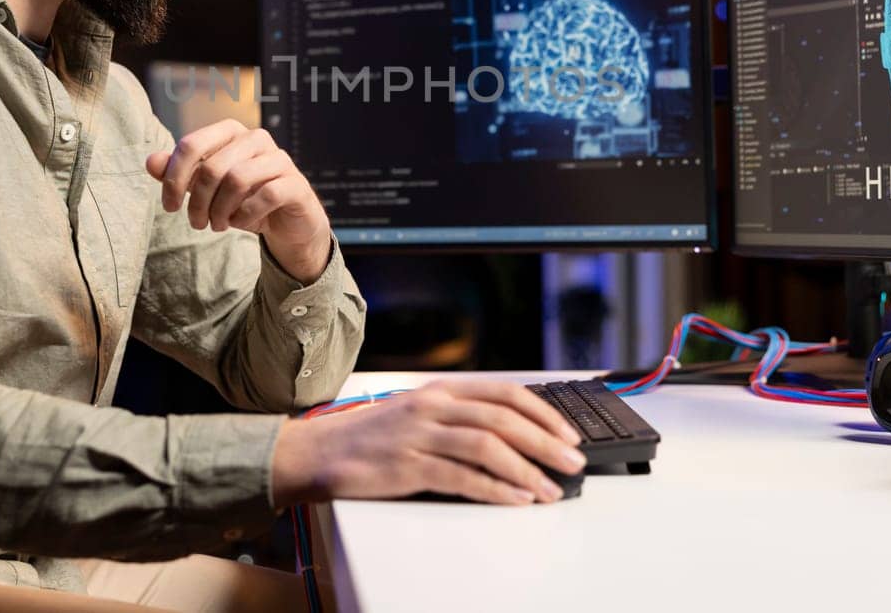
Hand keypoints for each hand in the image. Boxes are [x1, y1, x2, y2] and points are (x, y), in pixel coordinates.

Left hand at [145, 120, 330, 281]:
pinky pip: (264, 195)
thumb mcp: (206, 188)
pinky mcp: (295, 183)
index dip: (173, 178)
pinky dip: (245, 215)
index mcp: (231, 132)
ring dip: (220, 211)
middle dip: (198, 202)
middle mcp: (256, 138)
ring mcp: (279, 159)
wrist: (287, 223)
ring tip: (217, 225)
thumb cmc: (244, 200)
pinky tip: (240, 223)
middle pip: (212, 167)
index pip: (192, 145)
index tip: (170, 206)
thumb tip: (151, 162)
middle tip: (197, 223)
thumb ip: (180, 173)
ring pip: (237, 179)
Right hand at [270, 380, 587, 505]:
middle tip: (573, 461)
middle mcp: (433, 407)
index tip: (568, 432)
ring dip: (527, 469)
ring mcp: (420, 435)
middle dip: (546, 441)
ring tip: (551, 487)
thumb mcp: (416, 413)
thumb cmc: (370, 436)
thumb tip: (510, 435)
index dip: (543, 412)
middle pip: (503, 419)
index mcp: (439, 390)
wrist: (316, 452)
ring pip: (488, 446)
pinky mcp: (408, 467)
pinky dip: (495, 489)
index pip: (504, 393)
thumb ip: (457, 417)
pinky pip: (462, 478)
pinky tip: (516, 499)